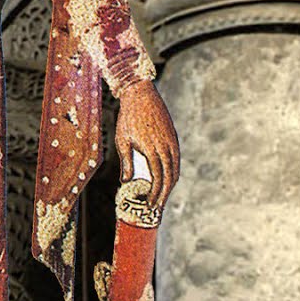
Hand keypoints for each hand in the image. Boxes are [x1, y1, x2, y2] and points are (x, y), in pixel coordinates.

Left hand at [115, 80, 179, 209]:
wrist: (141, 94)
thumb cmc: (128, 117)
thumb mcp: (122, 140)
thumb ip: (126, 162)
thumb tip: (126, 181)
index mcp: (153, 149)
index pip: (158, 179)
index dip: (155, 194)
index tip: (150, 204)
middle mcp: (166, 147)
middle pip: (170, 178)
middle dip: (164, 195)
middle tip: (157, 206)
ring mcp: (172, 142)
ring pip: (176, 170)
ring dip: (170, 185)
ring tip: (161, 197)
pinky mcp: (174, 137)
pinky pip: (177, 160)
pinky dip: (173, 173)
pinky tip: (167, 179)